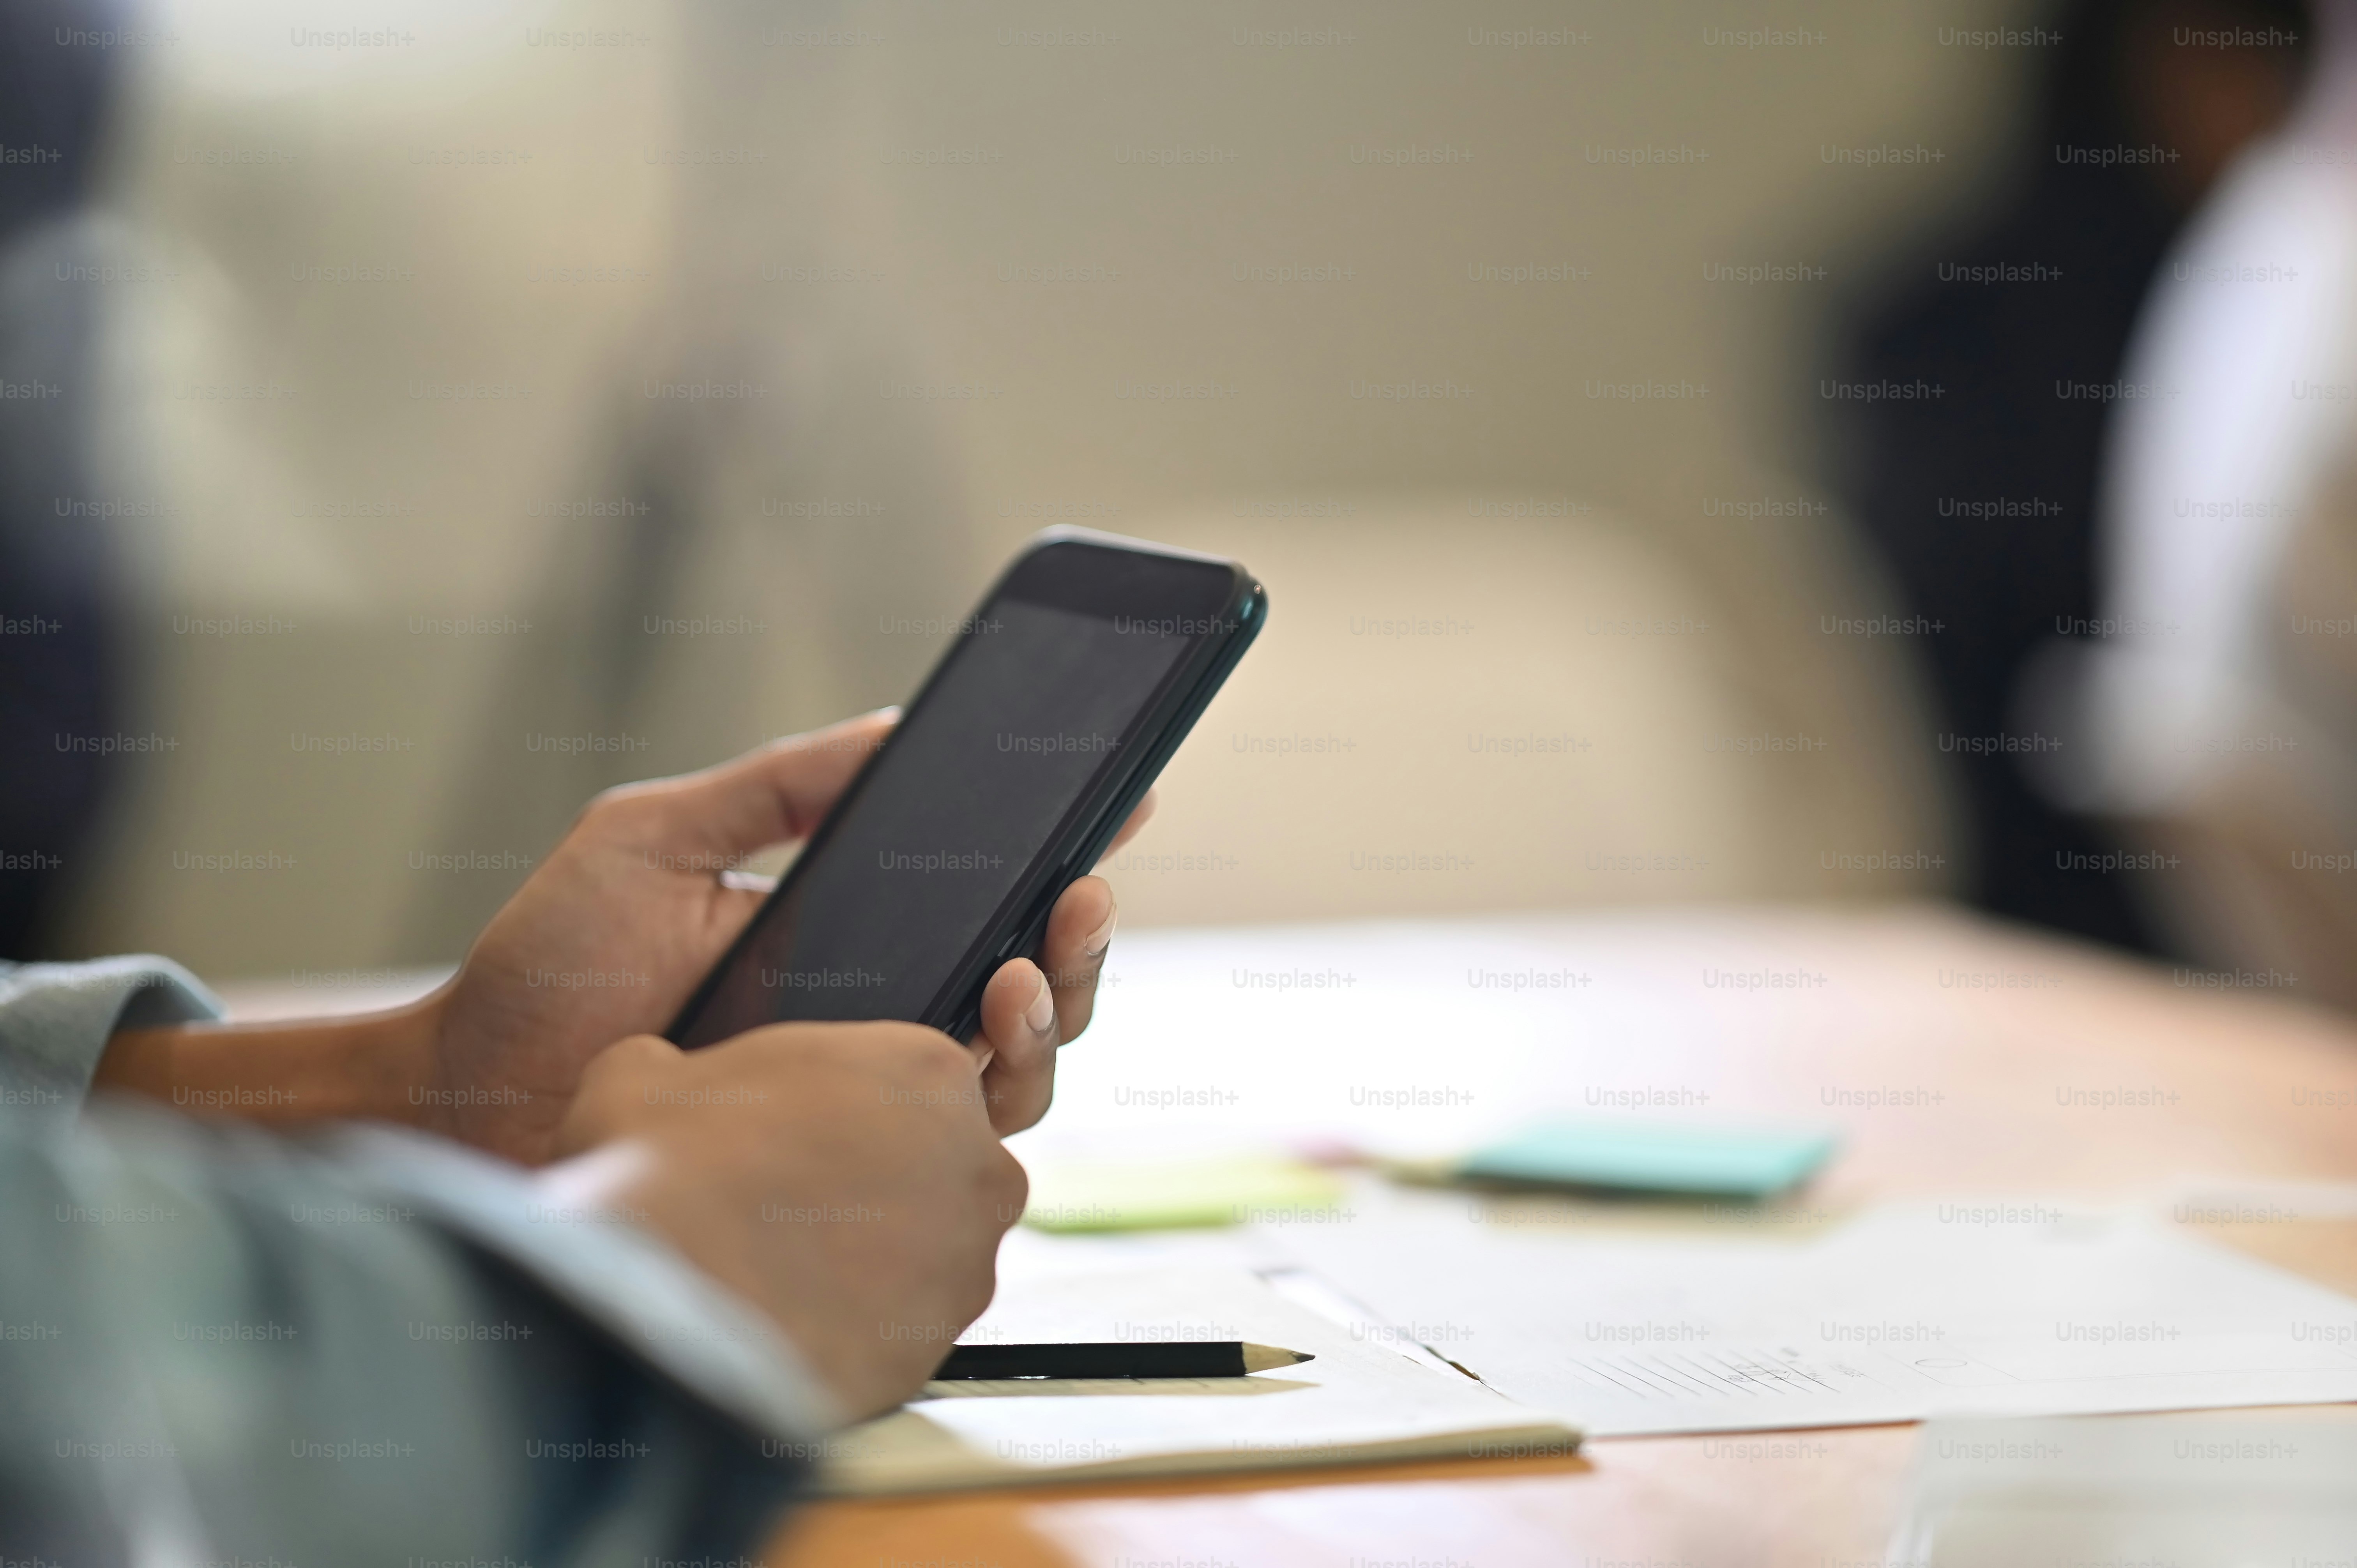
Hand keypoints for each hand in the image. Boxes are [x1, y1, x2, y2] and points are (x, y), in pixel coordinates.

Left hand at [95, 709, 1149, 1159]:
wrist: (467, 1092)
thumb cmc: (548, 969)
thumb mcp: (656, 837)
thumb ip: (775, 784)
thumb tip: (893, 725)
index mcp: (851, 937)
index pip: (981, 900)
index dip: (1059, 860)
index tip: (1118, 803)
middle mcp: (873, 1022)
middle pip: (1029, 992)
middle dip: (1079, 942)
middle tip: (1081, 894)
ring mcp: (860, 1101)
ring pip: (1018, 1073)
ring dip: (1052, 1014)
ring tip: (1022, 970)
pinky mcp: (840, 1171)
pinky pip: (953, 1147)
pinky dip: (992, 1095)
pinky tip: (977, 1048)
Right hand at [546, 1021, 1023, 1420]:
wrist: (657, 1294)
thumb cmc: (666, 1165)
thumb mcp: (654, 1071)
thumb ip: (696, 1067)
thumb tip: (667, 1082)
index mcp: (927, 1070)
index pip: (917, 1082)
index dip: (855, 1111)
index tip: (810, 1134)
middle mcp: (976, 1164)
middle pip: (941, 1169)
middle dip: (881, 1186)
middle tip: (798, 1203)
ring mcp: (965, 1265)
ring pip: (931, 1257)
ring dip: (874, 1263)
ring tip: (787, 1269)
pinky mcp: (934, 1348)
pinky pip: (902, 1332)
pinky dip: (858, 1330)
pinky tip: (791, 1321)